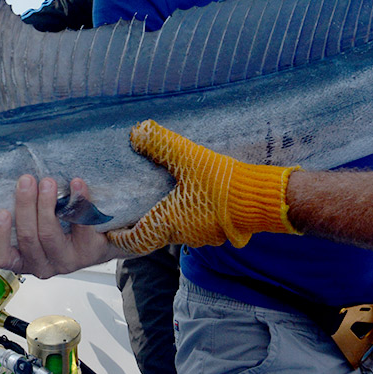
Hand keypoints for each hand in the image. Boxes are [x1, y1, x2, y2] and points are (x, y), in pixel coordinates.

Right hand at [0, 175, 121, 277]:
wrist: (99, 239)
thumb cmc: (60, 228)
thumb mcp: (36, 224)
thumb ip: (24, 211)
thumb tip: (13, 182)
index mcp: (22, 259)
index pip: (2, 257)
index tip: (1, 212)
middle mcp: (42, 265)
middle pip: (28, 237)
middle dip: (25, 206)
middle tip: (26, 181)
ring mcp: (66, 260)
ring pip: (50, 234)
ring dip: (46, 204)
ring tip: (48, 182)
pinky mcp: (88, 252)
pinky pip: (81, 226)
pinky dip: (78, 202)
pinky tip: (76, 185)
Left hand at [108, 120, 298, 254]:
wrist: (264, 200)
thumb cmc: (225, 184)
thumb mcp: (189, 157)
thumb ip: (161, 144)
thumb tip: (136, 133)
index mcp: (169, 222)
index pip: (135, 240)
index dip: (119, 237)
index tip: (108, 231)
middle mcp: (183, 234)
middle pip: (153, 235)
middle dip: (139, 225)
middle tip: (128, 210)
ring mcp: (203, 234)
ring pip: (174, 230)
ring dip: (162, 218)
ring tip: (155, 199)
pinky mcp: (220, 229)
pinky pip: (193, 224)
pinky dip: (183, 214)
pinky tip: (187, 195)